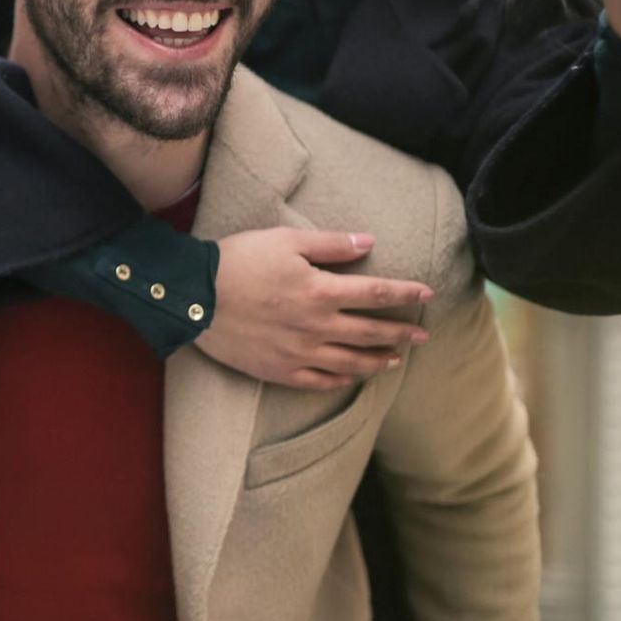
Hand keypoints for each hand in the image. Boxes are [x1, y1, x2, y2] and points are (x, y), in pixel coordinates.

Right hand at [195, 228, 434, 390]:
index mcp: (322, 291)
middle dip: (402, 333)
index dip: (405, 293)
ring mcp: (300, 352)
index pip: (377, 293)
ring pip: (351, 362)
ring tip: (395, 359)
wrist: (193, 297)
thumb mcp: (286, 240)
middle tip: (423, 335)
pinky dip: (342, 380)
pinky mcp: (280, 370)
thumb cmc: (239, 261)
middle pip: (371, 332)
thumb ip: (331, 244)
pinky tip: (352, 377)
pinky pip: (320, 380)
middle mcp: (318, 326)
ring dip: (378, 360)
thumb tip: (369, 241)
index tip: (427, 294)